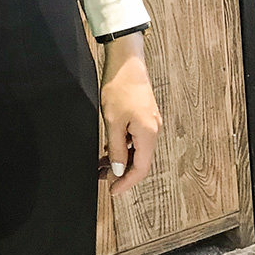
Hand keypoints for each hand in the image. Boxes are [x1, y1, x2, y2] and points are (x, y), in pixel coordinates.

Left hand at [97, 31, 162, 195]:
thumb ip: (118, 149)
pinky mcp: (144, 116)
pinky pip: (135, 138)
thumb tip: (119, 171)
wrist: (126, 63)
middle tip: (103, 178)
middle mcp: (153, 131)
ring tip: (101, 164)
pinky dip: (123, 146)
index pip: (140, 169)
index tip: (112, 191)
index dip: (126, 183)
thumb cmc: (119, 89)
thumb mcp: (113, 122)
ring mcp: (150, 123)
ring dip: (121, 159)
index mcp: (148, 135)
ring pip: (137, 150)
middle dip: (122, 172)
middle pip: (140, 161)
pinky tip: (109, 147)